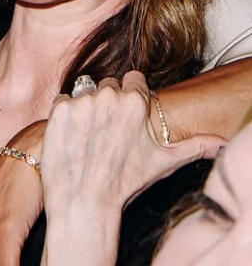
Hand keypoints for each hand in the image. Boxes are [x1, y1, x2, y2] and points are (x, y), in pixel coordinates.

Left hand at [40, 72, 225, 265]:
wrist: (85, 201)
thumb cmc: (126, 182)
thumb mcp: (163, 162)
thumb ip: (192, 145)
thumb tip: (220, 143)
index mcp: (135, 101)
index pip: (134, 79)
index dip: (132, 97)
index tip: (129, 116)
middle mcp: (107, 95)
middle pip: (109, 85)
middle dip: (110, 103)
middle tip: (110, 132)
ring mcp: (81, 100)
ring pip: (87, 92)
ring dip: (88, 108)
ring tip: (92, 137)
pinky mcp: (59, 108)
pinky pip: (64, 100)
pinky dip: (68, 115)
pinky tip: (75, 137)